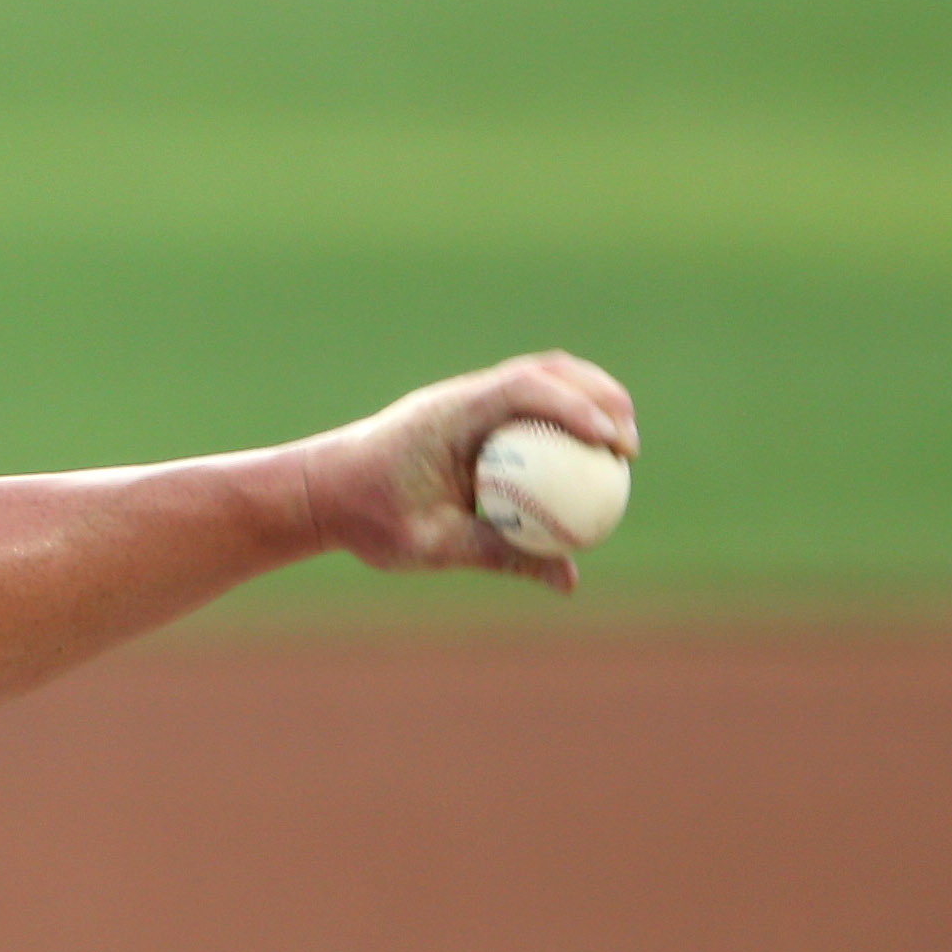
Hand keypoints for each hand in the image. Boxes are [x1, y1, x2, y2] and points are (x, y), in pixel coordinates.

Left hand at [297, 351, 637, 592]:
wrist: (322, 492)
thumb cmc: (365, 520)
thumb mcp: (431, 547)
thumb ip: (500, 558)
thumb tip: (570, 579)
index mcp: (450, 415)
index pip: (525, 389)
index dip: (577, 408)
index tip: (614, 444)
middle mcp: (462, 397)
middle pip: (547, 372)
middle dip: (600, 397)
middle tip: (630, 447)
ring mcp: (466, 402)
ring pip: (541, 381)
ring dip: (587, 401)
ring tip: (620, 447)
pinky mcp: (469, 416)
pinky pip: (526, 409)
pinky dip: (561, 422)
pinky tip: (583, 461)